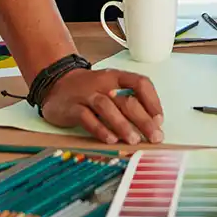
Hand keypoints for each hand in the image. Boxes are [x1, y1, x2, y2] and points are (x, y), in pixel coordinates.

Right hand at [41, 68, 163, 146]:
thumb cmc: (91, 90)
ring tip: (134, 140)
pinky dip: (100, 129)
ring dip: (123, 125)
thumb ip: (128, 102)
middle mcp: (103, 83)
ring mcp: (86, 94)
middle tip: (155, 137)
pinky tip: (110, 140)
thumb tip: (152, 124)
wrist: (57, 84)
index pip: (140, 83)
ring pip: (107, 107)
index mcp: (117, 76)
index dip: (153, 101)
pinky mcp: (71, 107)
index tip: (160, 120)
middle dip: (143, 120)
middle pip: (126, 100)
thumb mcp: (111, 88)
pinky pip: (86, 118)